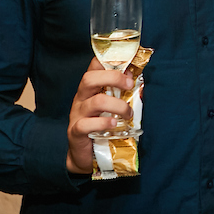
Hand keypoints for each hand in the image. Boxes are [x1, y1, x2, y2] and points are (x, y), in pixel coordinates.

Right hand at [65, 57, 134, 173]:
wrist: (85, 154)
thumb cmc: (102, 125)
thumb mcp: (111, 105)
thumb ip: (121, 92)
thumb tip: (137, 76)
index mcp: (90, 88)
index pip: (94, 66)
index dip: (109, 58)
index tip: (128, 60)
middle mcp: (81, 98)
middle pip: (90, 78)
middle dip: (113, 77)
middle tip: (130, 85)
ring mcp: (77, 115)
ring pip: (95, 102)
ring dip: (118, 106)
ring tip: (128, 114)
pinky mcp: (75, 132)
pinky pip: (86, 124)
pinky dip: (103, 123)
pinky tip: (113, 124)